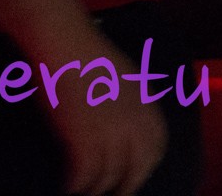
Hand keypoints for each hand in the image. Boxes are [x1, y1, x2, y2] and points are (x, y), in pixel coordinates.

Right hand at [43, 36, 168, 195]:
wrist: (65, 41)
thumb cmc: (86, 52)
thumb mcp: (122, 76)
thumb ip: (129, 101)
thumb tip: (123, 122)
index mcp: (147, 105)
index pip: (157, 147)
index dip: (145, 167)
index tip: (132, 176)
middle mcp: (136, 123)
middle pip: (139, 168)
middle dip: (126, 186)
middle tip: (113, 194)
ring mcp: (112, 133)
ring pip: (110, 177)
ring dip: (96, 190)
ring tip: (84, 193)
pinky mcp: (85, 140)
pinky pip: (85, 175)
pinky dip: (76, 185)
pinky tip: (67, 188)